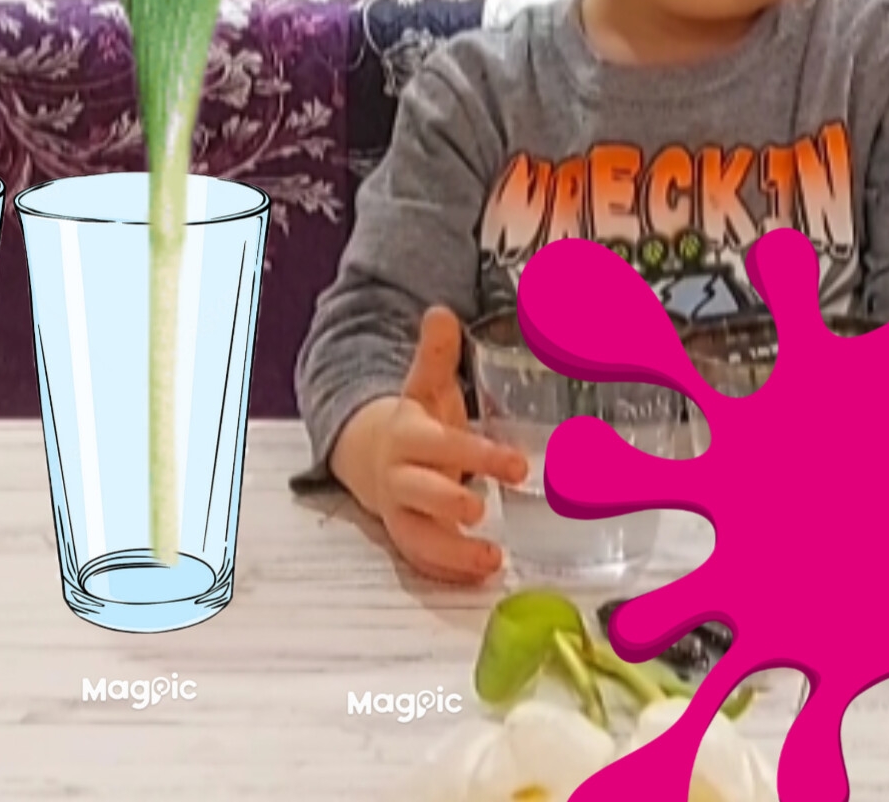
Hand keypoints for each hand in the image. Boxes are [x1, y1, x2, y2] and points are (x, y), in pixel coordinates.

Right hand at [329, 306, 529, 583]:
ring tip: (491, 560)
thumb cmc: (415, 422)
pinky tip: (481, 576)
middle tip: (481, 508)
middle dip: (448, 502)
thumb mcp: (424, 388)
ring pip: (417, 537)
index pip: (442, 446)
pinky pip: (422, 560)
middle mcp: (400, 478)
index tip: (517, 465)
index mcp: (409, 437)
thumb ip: (435, 355)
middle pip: (420, 493)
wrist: (370, 455)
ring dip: (450, 552)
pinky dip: (448, 571)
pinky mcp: (406, 540)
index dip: (477, 455)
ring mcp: (400, 513)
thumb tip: (441, 312)